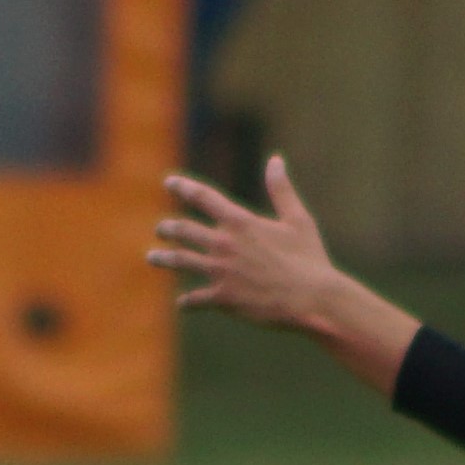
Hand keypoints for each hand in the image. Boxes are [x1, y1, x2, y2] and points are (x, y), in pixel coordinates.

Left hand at [151, 158, 413, 388]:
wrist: (311, 299)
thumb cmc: (309, 259)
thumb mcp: (298, 219)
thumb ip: (281, 190)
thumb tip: (275, 160)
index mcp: (240, 222)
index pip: (203, 198)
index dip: (183, 188)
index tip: (169, 182)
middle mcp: (224, 244)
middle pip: (184, 230)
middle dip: (169, 228)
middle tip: (161, 229)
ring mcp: (220, 271)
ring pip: (181, 261)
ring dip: (164, 258)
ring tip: (152, 257)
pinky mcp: (223, 298)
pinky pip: (196, 299)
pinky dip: (187, 301)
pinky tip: (182, 303)